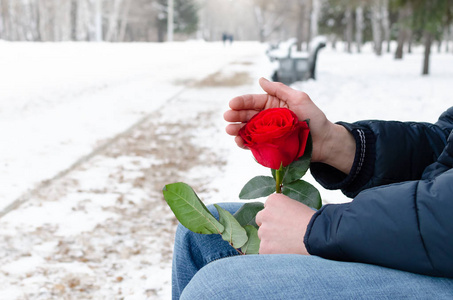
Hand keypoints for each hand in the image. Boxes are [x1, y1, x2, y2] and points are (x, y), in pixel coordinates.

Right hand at [224, 78, 354, 173]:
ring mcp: (266, 133)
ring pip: (247, 130)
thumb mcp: (299, 98)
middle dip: (235, 116)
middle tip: (227, 117)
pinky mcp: (268, 147)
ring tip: (230, 130)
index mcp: (272, 104)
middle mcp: (266, 118)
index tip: (232, 104)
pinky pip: (253, 144)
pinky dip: (244, 143)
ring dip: (236, 130)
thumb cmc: (314, 118)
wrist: (324, 142)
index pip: (253, 101)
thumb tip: (260, 79)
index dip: (241, 102)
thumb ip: (280, 89)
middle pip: (246, 115)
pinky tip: (239, 141)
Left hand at [255, 194, 314, 254]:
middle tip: (284, 232)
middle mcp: (265, 214)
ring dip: (271, 238)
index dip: (276, 215)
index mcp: (273, 201)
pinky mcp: (264, 247)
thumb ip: (283, 209)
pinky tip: (285, 250)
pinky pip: (265, 249)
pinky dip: (273, 251)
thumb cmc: (311, 221)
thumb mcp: (296, 206)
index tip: (284, 221)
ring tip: (287, 242)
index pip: (267, 207)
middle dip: (270, 225)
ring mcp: (263, 231)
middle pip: (261, 220)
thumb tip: (278, 215)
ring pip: (263, 235)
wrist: (316, 236)